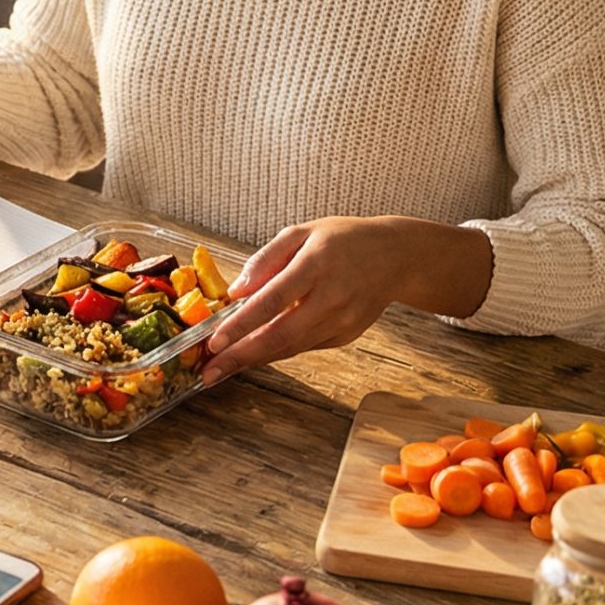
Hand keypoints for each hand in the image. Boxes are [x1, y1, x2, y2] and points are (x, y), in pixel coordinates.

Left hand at [196, 217, 492, 385]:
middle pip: (281, 335)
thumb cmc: (342, 240)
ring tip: (219, 369)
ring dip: (253, 361)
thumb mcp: (302, 233)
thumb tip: (236, 291)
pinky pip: (304, 347)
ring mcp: (343, 321)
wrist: (396, 257)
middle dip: (241, 356)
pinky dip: (275, 353)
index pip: (274, 299)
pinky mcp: (346, 336)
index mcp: (318, 265)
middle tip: (208, 371)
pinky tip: (250, 356)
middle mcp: (333, 298)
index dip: (243, 324)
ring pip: (291, 348)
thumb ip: (266, 258)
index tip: (214, 340)